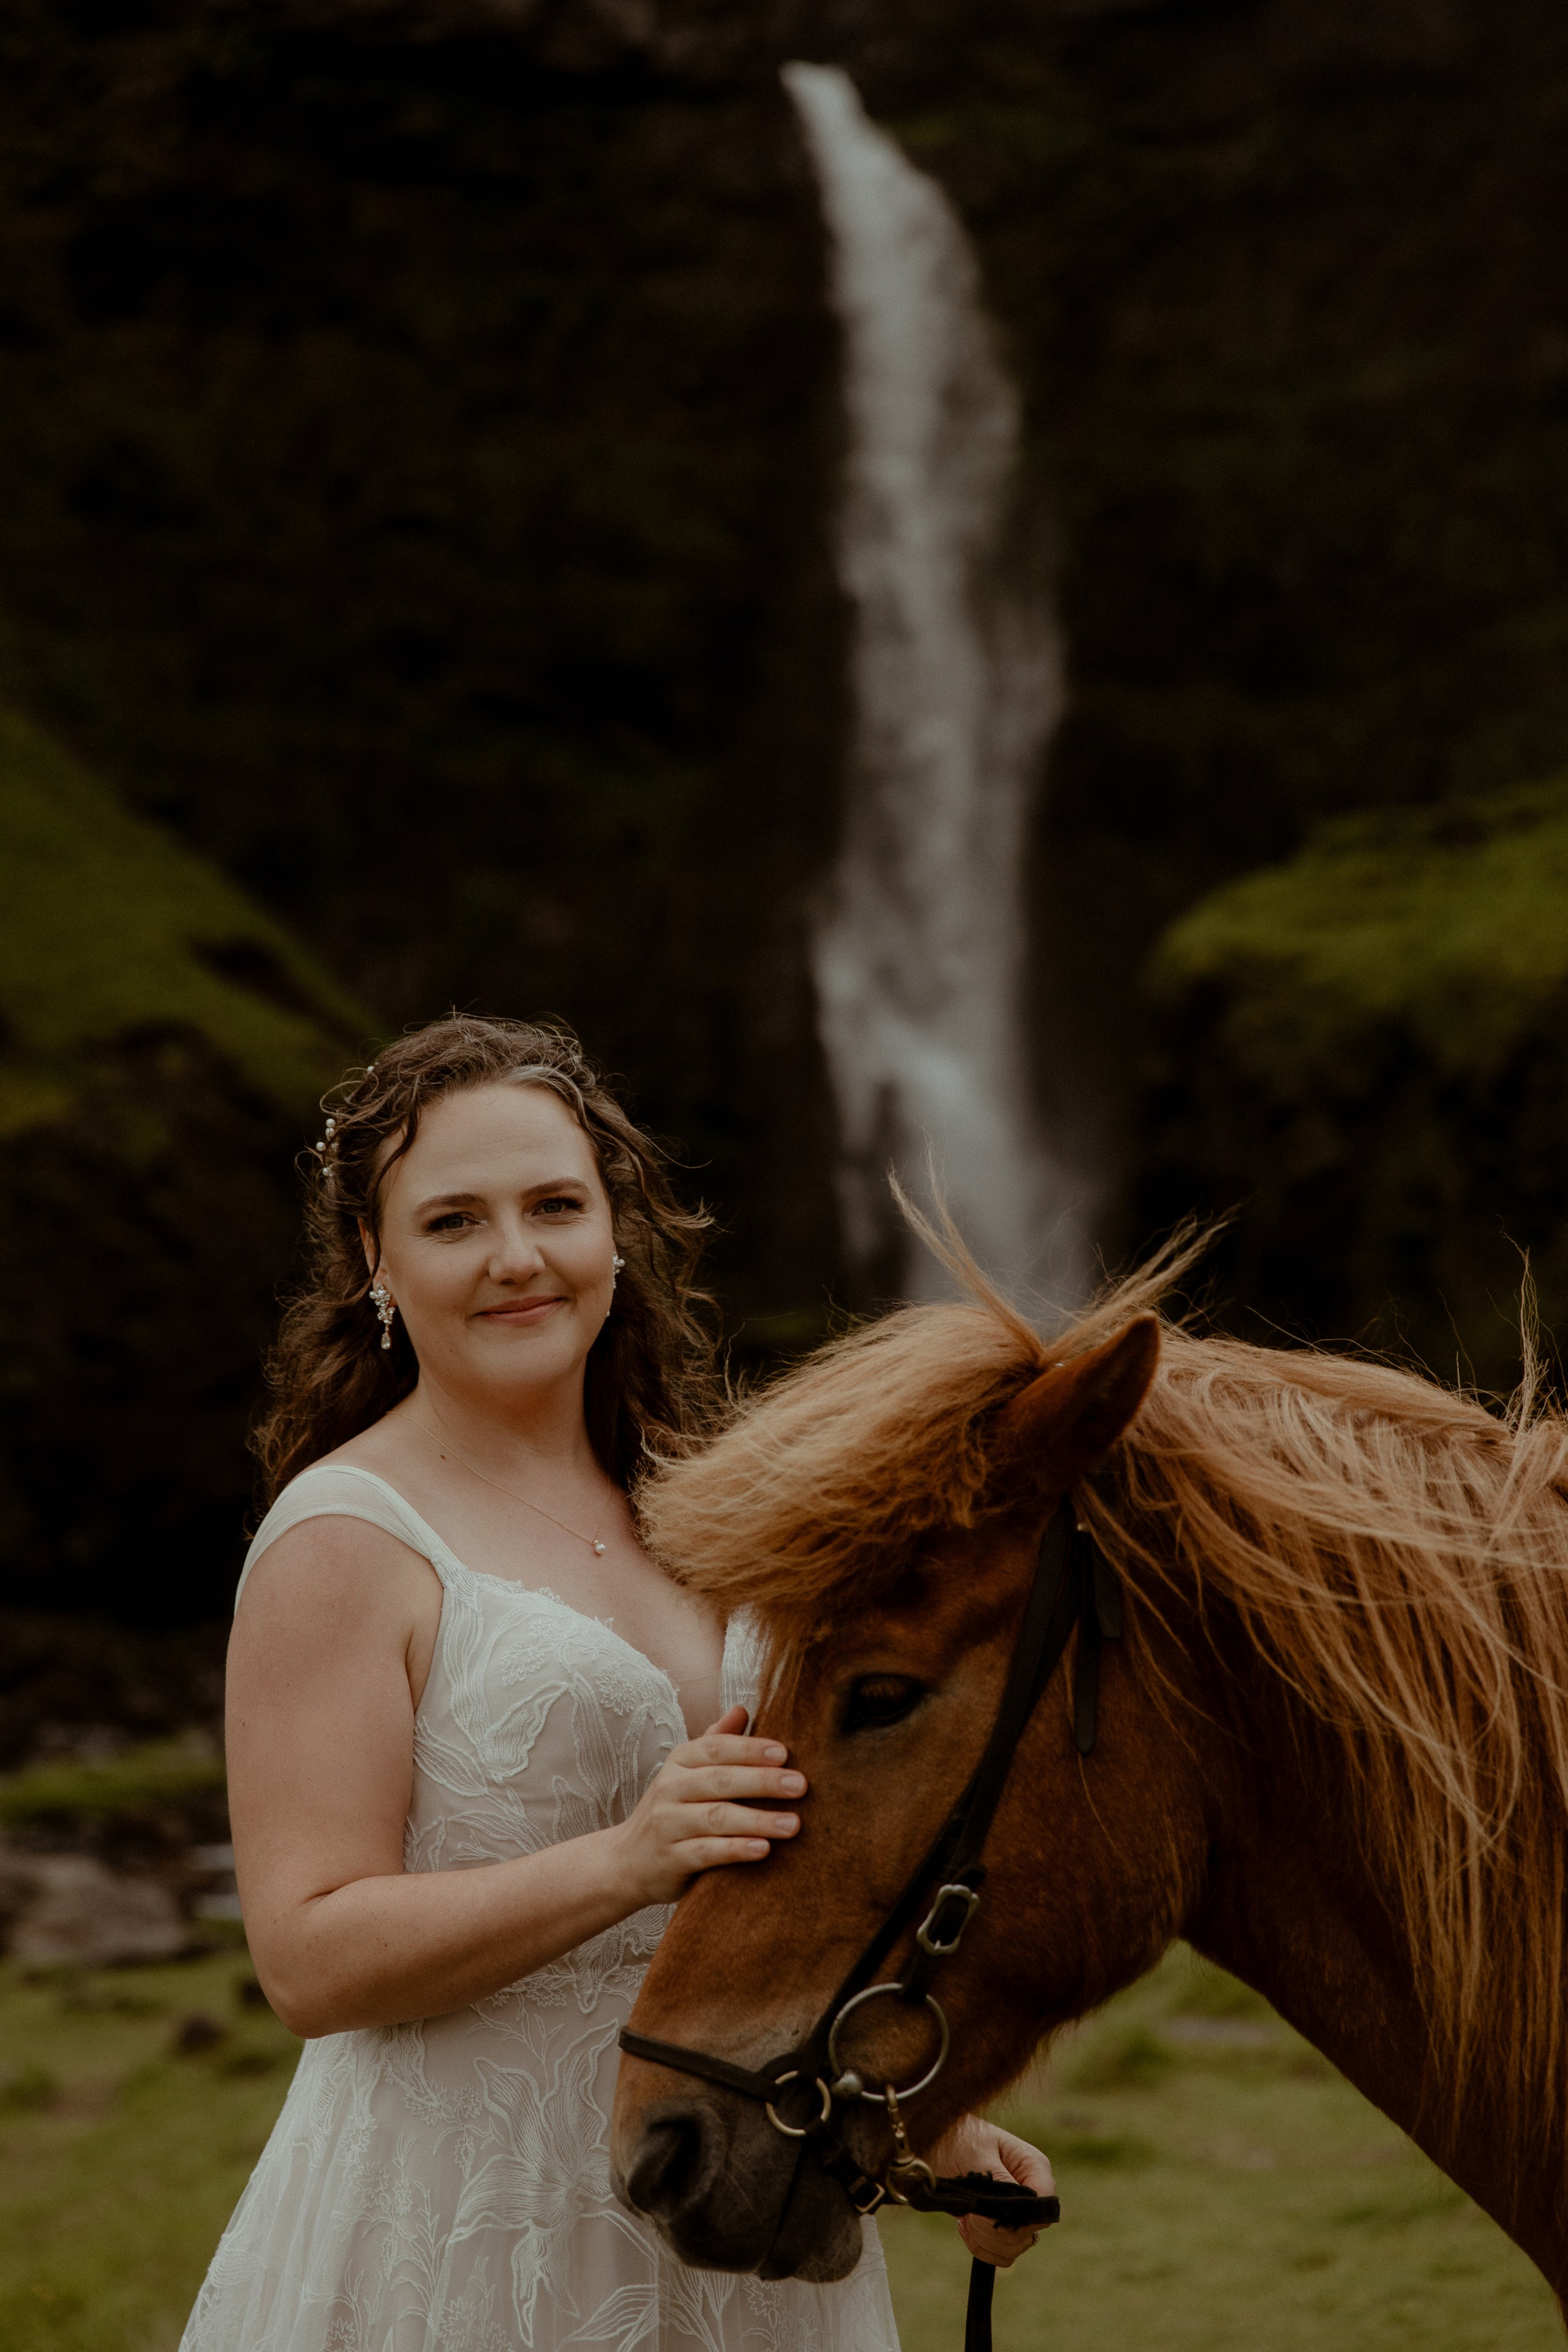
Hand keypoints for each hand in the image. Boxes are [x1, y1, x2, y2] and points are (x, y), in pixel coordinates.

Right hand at [608, 1704, 807, 1907]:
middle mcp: (670, 1788)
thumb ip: (716, 1742)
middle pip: (720, 1780)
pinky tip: (764, 1849)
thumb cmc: (671, 1811)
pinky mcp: (670, 1859)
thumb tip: (742, 1709)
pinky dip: (735, 1850)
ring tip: (794, 1824)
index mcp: (680, 1761)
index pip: (716, 1747)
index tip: (785, 1753)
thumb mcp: (687, 1772)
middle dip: (763, 1781)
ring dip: (757, 1820)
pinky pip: (706, 1852)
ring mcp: (668, 1824)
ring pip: (716, 1817)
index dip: (750, 1748)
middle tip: (801, 1785)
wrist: (627, 1861)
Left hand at [928, 2116, 1055, 2269]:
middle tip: (971, 2213)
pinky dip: (980, 2247)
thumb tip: (1015, 2208)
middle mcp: (1032, 2192)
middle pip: (1028, 2232)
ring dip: (984, 2239)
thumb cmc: (962, 2139)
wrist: (941, 2145)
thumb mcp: (978, 2153)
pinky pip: (1001, 2254)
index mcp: (1034, 2167)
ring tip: (966, 2217)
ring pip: (1014, 2247)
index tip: (991, 2213)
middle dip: (994, 2229)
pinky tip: (965, 2226)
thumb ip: (998, 2181)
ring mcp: (1019, 2211)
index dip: (1020, 2217)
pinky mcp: (1003, 2226)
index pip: (1043, 2206)